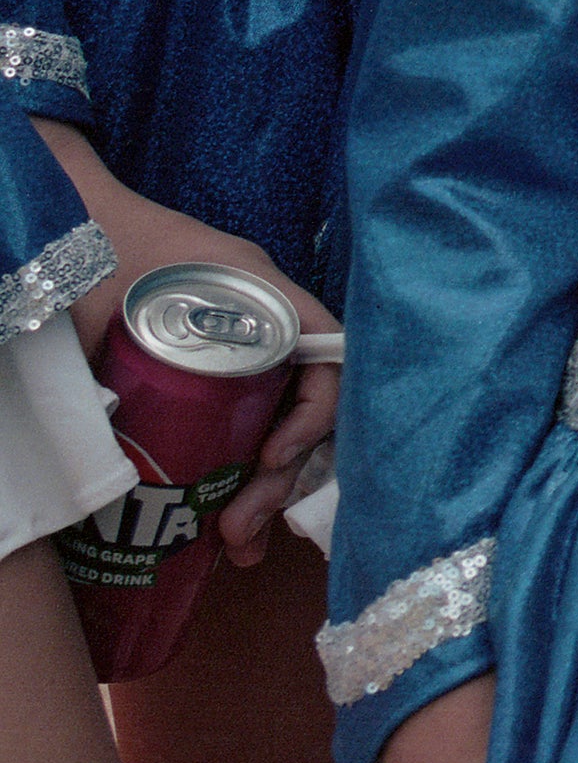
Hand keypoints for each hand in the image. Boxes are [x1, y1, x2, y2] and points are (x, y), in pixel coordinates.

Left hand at [59, 136, 339, 553]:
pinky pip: (248, 418)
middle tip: (239, 535)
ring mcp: (244, 344)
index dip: (312, 415)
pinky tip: (215, 518)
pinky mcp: (214, 365)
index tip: (267, 458)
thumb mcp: (105, 311)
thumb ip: (109, 378)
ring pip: (277, 422)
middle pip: (305, 407)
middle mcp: (266, 320)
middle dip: (280, 479)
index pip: (329, 357)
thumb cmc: (90, 249)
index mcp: (259, 294)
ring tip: (232, 549)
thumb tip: (119, 478)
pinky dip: (238, 468)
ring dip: (264, 487)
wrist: (63, 213)